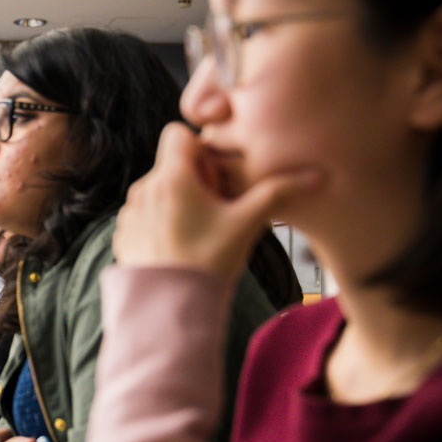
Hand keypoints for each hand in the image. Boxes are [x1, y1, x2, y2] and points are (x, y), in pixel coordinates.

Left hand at [114, 123, 321, 280]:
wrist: (168, 308)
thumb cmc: (208, 261)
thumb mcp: (246, 224)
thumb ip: (278, 193)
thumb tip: (318, 175)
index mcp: (170, 176)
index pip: (178, 132)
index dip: (201, 148)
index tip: (216, 178)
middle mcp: (144, 188)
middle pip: (170, 164)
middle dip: (194, 179)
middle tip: (215, 210)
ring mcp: (130, 212)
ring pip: (158, 190)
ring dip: (178, 201)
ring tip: (199, 232)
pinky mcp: (123, 234)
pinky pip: (145, 215)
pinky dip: (161, 223)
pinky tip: (179, 247)